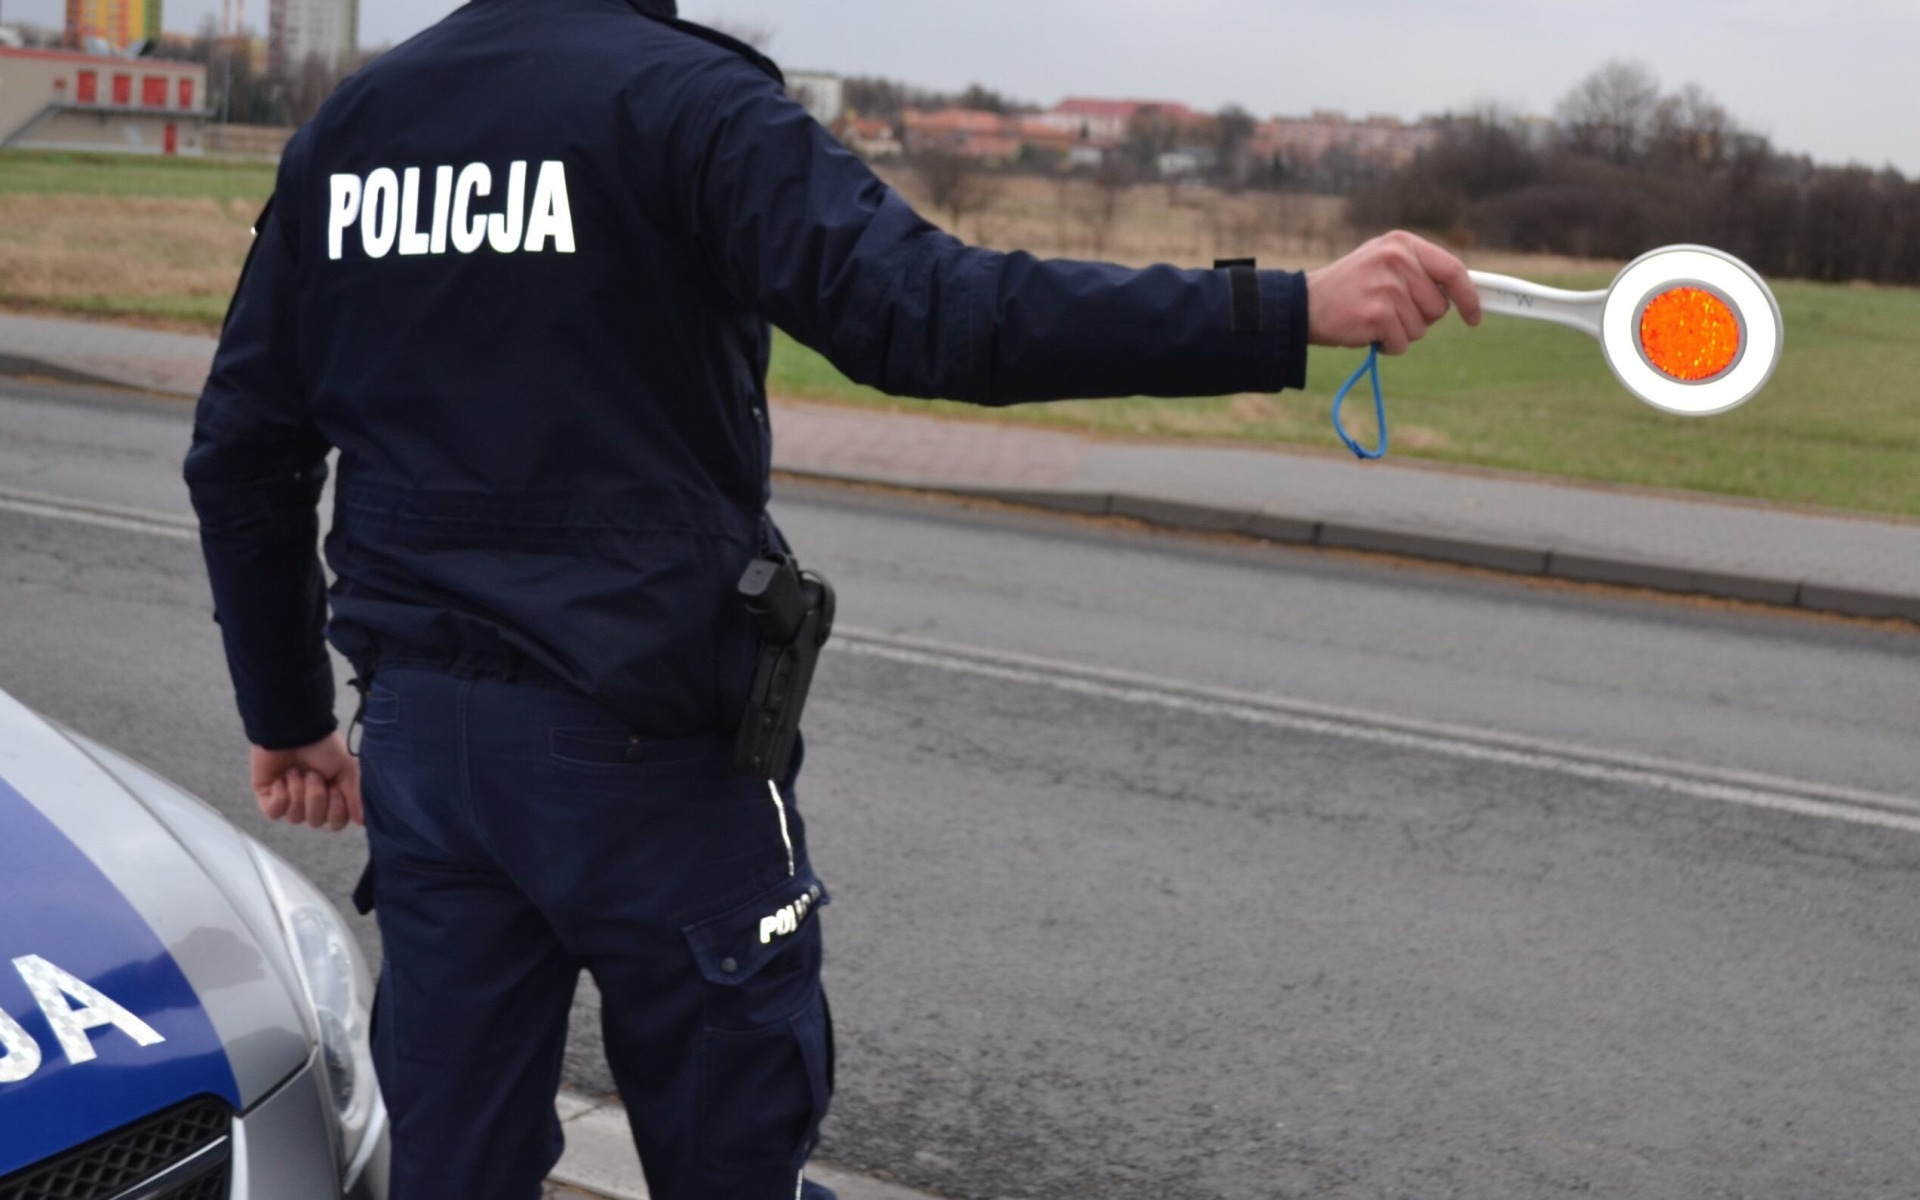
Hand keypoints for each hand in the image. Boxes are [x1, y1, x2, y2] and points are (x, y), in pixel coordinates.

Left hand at [251, 733, 361, 832]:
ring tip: (296, 772)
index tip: (335, 789)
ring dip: (298, 793)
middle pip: (316, 822)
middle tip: (313, 775)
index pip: (336, 822)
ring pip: (295, 818)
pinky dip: (280, 797)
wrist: (293, 730)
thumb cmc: (322, 746)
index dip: (336, 811)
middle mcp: (310, 800)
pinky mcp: (267, 796)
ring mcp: (288, 799)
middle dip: (316, 798)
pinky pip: (274, 813)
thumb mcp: (347, 769)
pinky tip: (282, 780)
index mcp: (331, 795)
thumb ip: (355, 797)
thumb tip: (362, 822)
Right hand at [1306, 231, 1481, 354]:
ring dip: (1400, 332)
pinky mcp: (1378, 314)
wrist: (1303, 305)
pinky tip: (1367, 331)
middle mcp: (1397, 260)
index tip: (1474, 316)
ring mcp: (1387, 286)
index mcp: (1402, 244)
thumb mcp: (1383, 263)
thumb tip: (1463, 291)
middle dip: (1419, 318)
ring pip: (1420, 328)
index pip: (1452, 269)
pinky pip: (1402, 343)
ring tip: (1373, 319)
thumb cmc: (1349, 288)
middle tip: (1389, 311)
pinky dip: (1387, 345)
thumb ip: (1419, 271)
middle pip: (1438, 307)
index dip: (1469, 297)